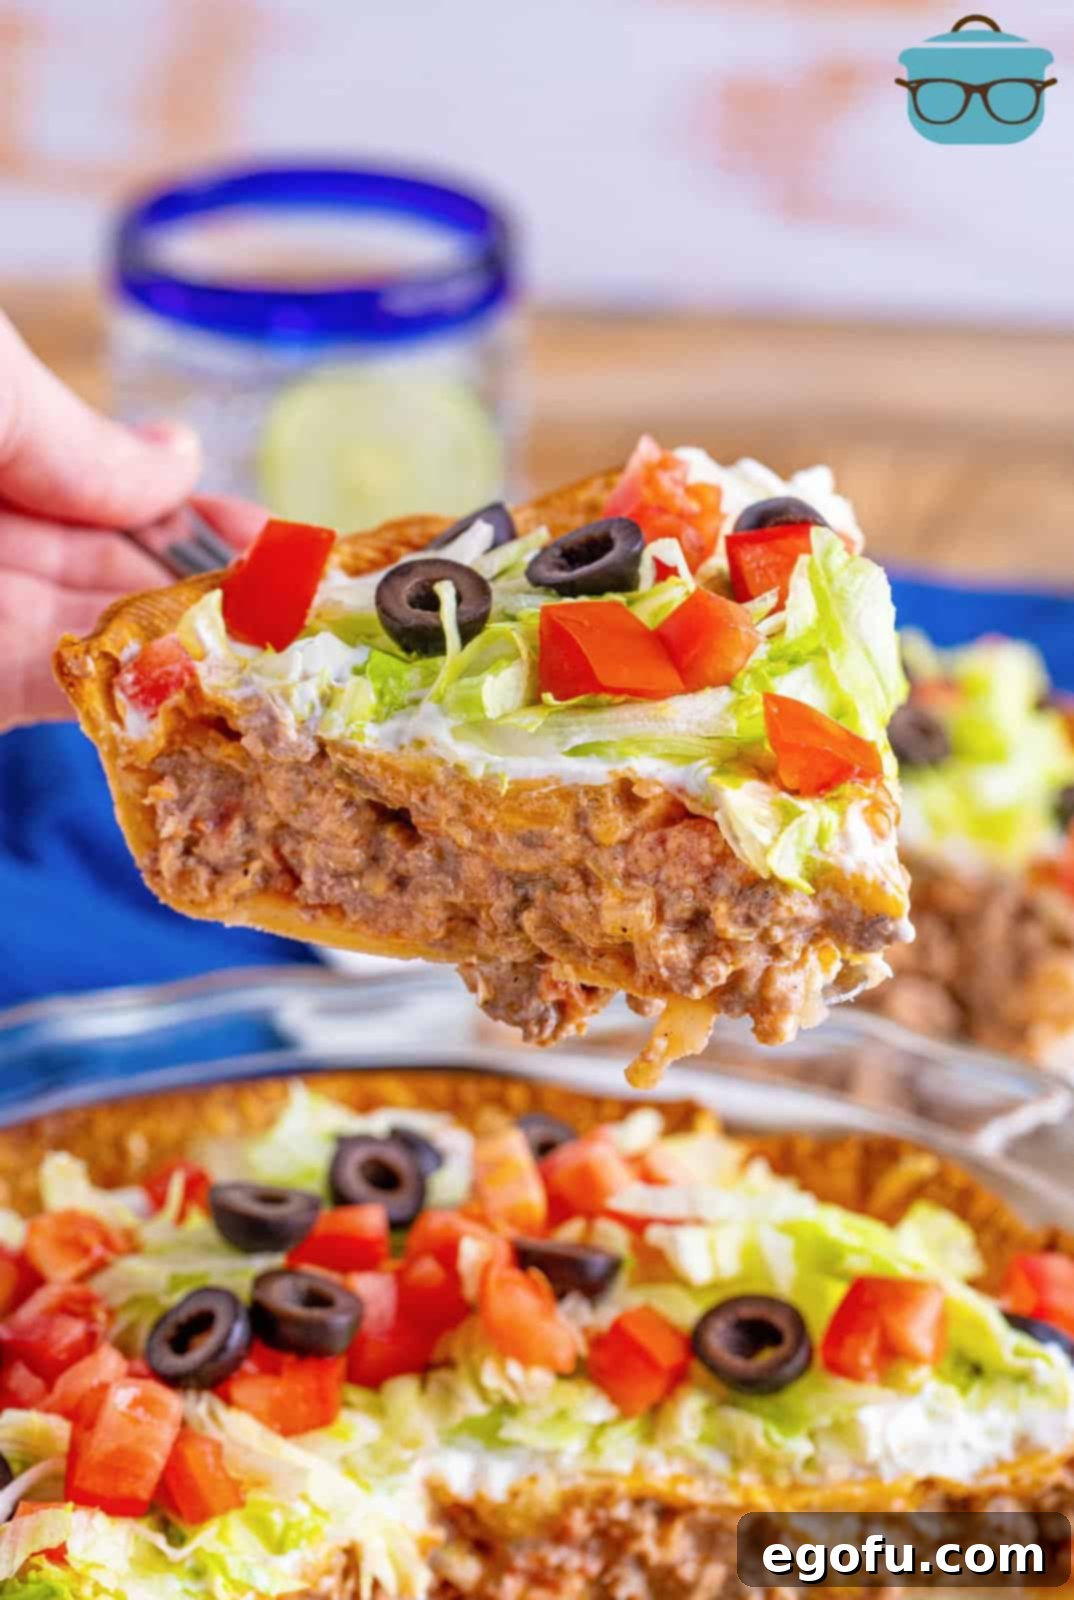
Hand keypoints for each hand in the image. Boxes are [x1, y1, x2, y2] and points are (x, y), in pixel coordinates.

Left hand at [0, 313, 261, 731]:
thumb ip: (79, 436)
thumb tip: (182, 459)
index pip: (100, 489)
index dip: (191, 514)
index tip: (274, 532)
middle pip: (111, 571)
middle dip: (208, 586)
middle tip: (302, 601)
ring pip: (96, 637)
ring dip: (190, 643)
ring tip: (285, 637)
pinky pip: (51, 690)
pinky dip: (130, 689)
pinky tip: (208, 673)